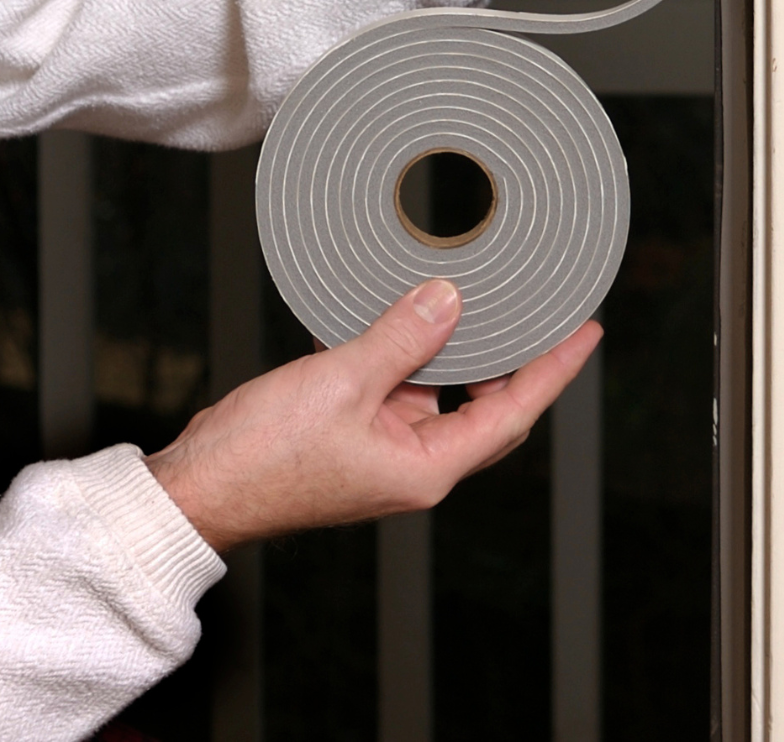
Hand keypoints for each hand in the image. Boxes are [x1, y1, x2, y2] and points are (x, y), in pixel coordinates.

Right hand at [144, 279, 600, 552]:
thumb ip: (401, 340)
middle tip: (536, 309)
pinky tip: (390, 311)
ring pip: (435, 390)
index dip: (553, 369)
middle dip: (511, 357)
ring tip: (465, 293)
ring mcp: (380, 451)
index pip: (512, 412)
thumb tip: (449, 300)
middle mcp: (411, 465)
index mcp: (425, 469)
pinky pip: (391, 386)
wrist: (198, 489)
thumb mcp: (342, 383)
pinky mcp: (349, 434)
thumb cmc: (261, 458)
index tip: (585, 331)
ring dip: (446, 346)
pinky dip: (398, 350)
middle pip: (484, 405)